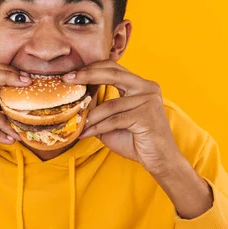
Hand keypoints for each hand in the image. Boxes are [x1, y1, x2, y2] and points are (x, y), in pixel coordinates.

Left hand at [63, 60, 213, 218]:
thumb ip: (99, 109)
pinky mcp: (146, 115)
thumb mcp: (113, 120)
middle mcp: (147, 87)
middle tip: (67, 79)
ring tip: (77, 123)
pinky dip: (97, 127)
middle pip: (112, 73)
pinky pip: (115, 120)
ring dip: (90, 116)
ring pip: (110, 104)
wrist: (160, 160)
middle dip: (87, 75)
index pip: (113, 68)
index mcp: (140, 84)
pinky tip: (85, 133)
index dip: (92, 68)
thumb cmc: (136, 140)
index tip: (71, 74)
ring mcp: (148, 100)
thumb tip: (75, 102)